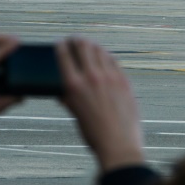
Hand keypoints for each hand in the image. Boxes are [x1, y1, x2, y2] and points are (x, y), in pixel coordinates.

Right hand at [56, 38, 143, 170]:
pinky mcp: (124, 81)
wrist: (119, 145)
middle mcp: (91, 77)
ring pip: (100, 50)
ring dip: (93, 45)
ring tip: (89, 44)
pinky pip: (114, 61)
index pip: (64, 55)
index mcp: (73, 85)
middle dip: (77, 40)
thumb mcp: (75, 114)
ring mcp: (110, 77)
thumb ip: (68, 98)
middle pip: (83, 46)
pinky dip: (107, 56)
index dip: (61, 45)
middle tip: (75, 39)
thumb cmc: (94, 134)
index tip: (60, 42)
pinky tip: (105, 56)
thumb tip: (60, 89)